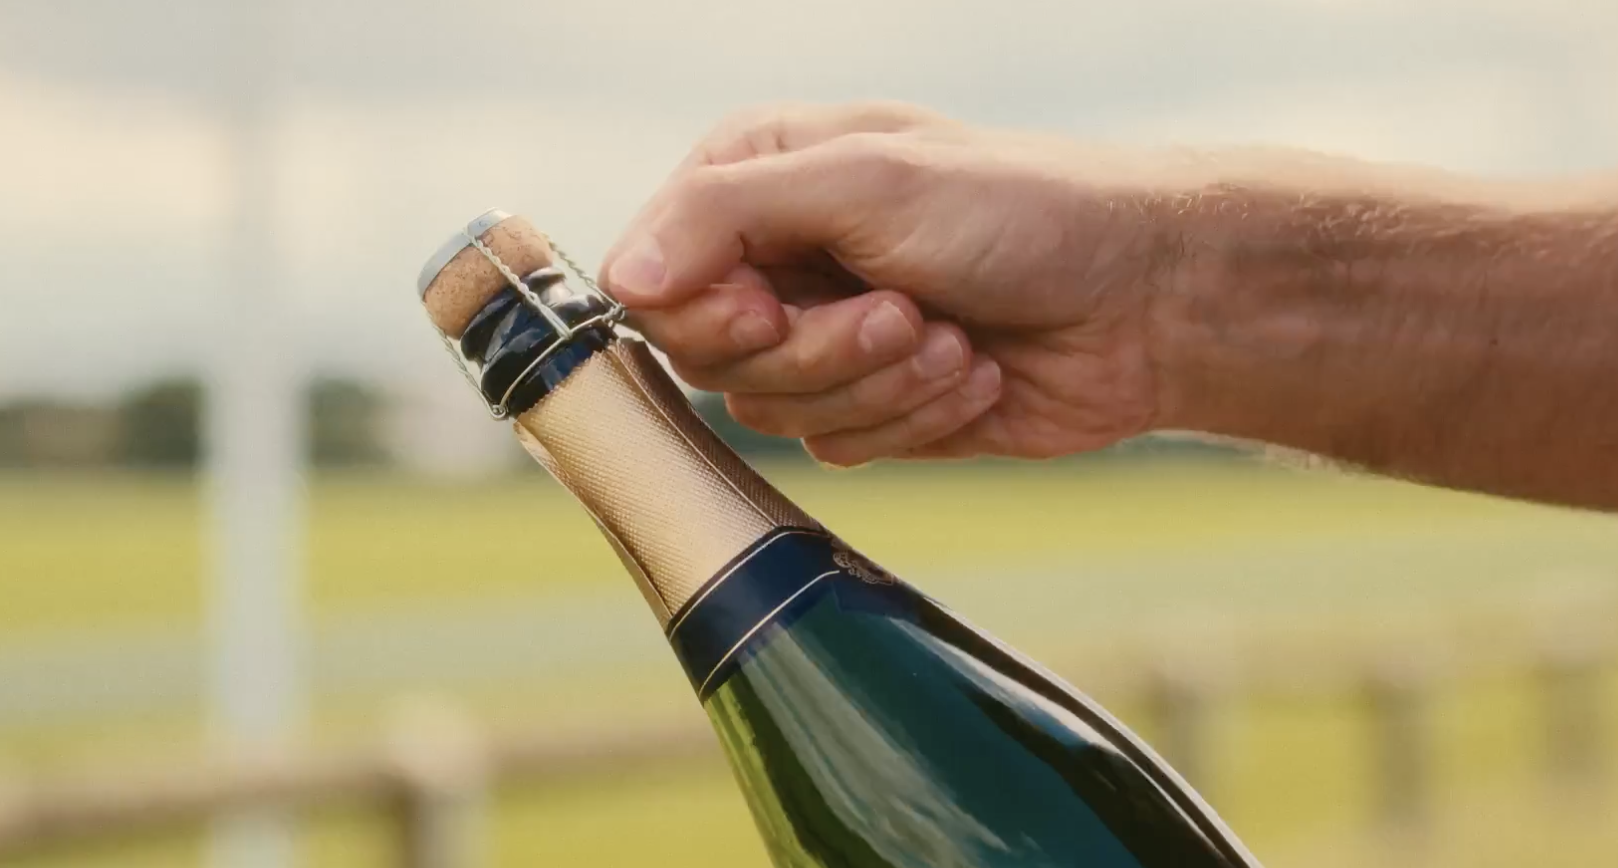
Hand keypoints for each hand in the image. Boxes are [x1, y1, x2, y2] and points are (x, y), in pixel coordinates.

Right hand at [599, 102, 1180, 465]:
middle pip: (714, 359)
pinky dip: (916, 419)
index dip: (713, 317)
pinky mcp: (872, 407)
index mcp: (758, 179)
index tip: (781, 312)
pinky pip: (841, 449)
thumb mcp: (868, 182)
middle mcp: (778, 259)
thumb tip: (619, 279)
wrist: (1143, 299)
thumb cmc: (1019, 209)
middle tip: (904, 312)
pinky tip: (975, 370)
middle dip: (822, 353)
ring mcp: (824, 337)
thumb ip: (728, 215)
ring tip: (957, 339)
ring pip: (778, 415)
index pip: (659, 281)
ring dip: (882, 386)